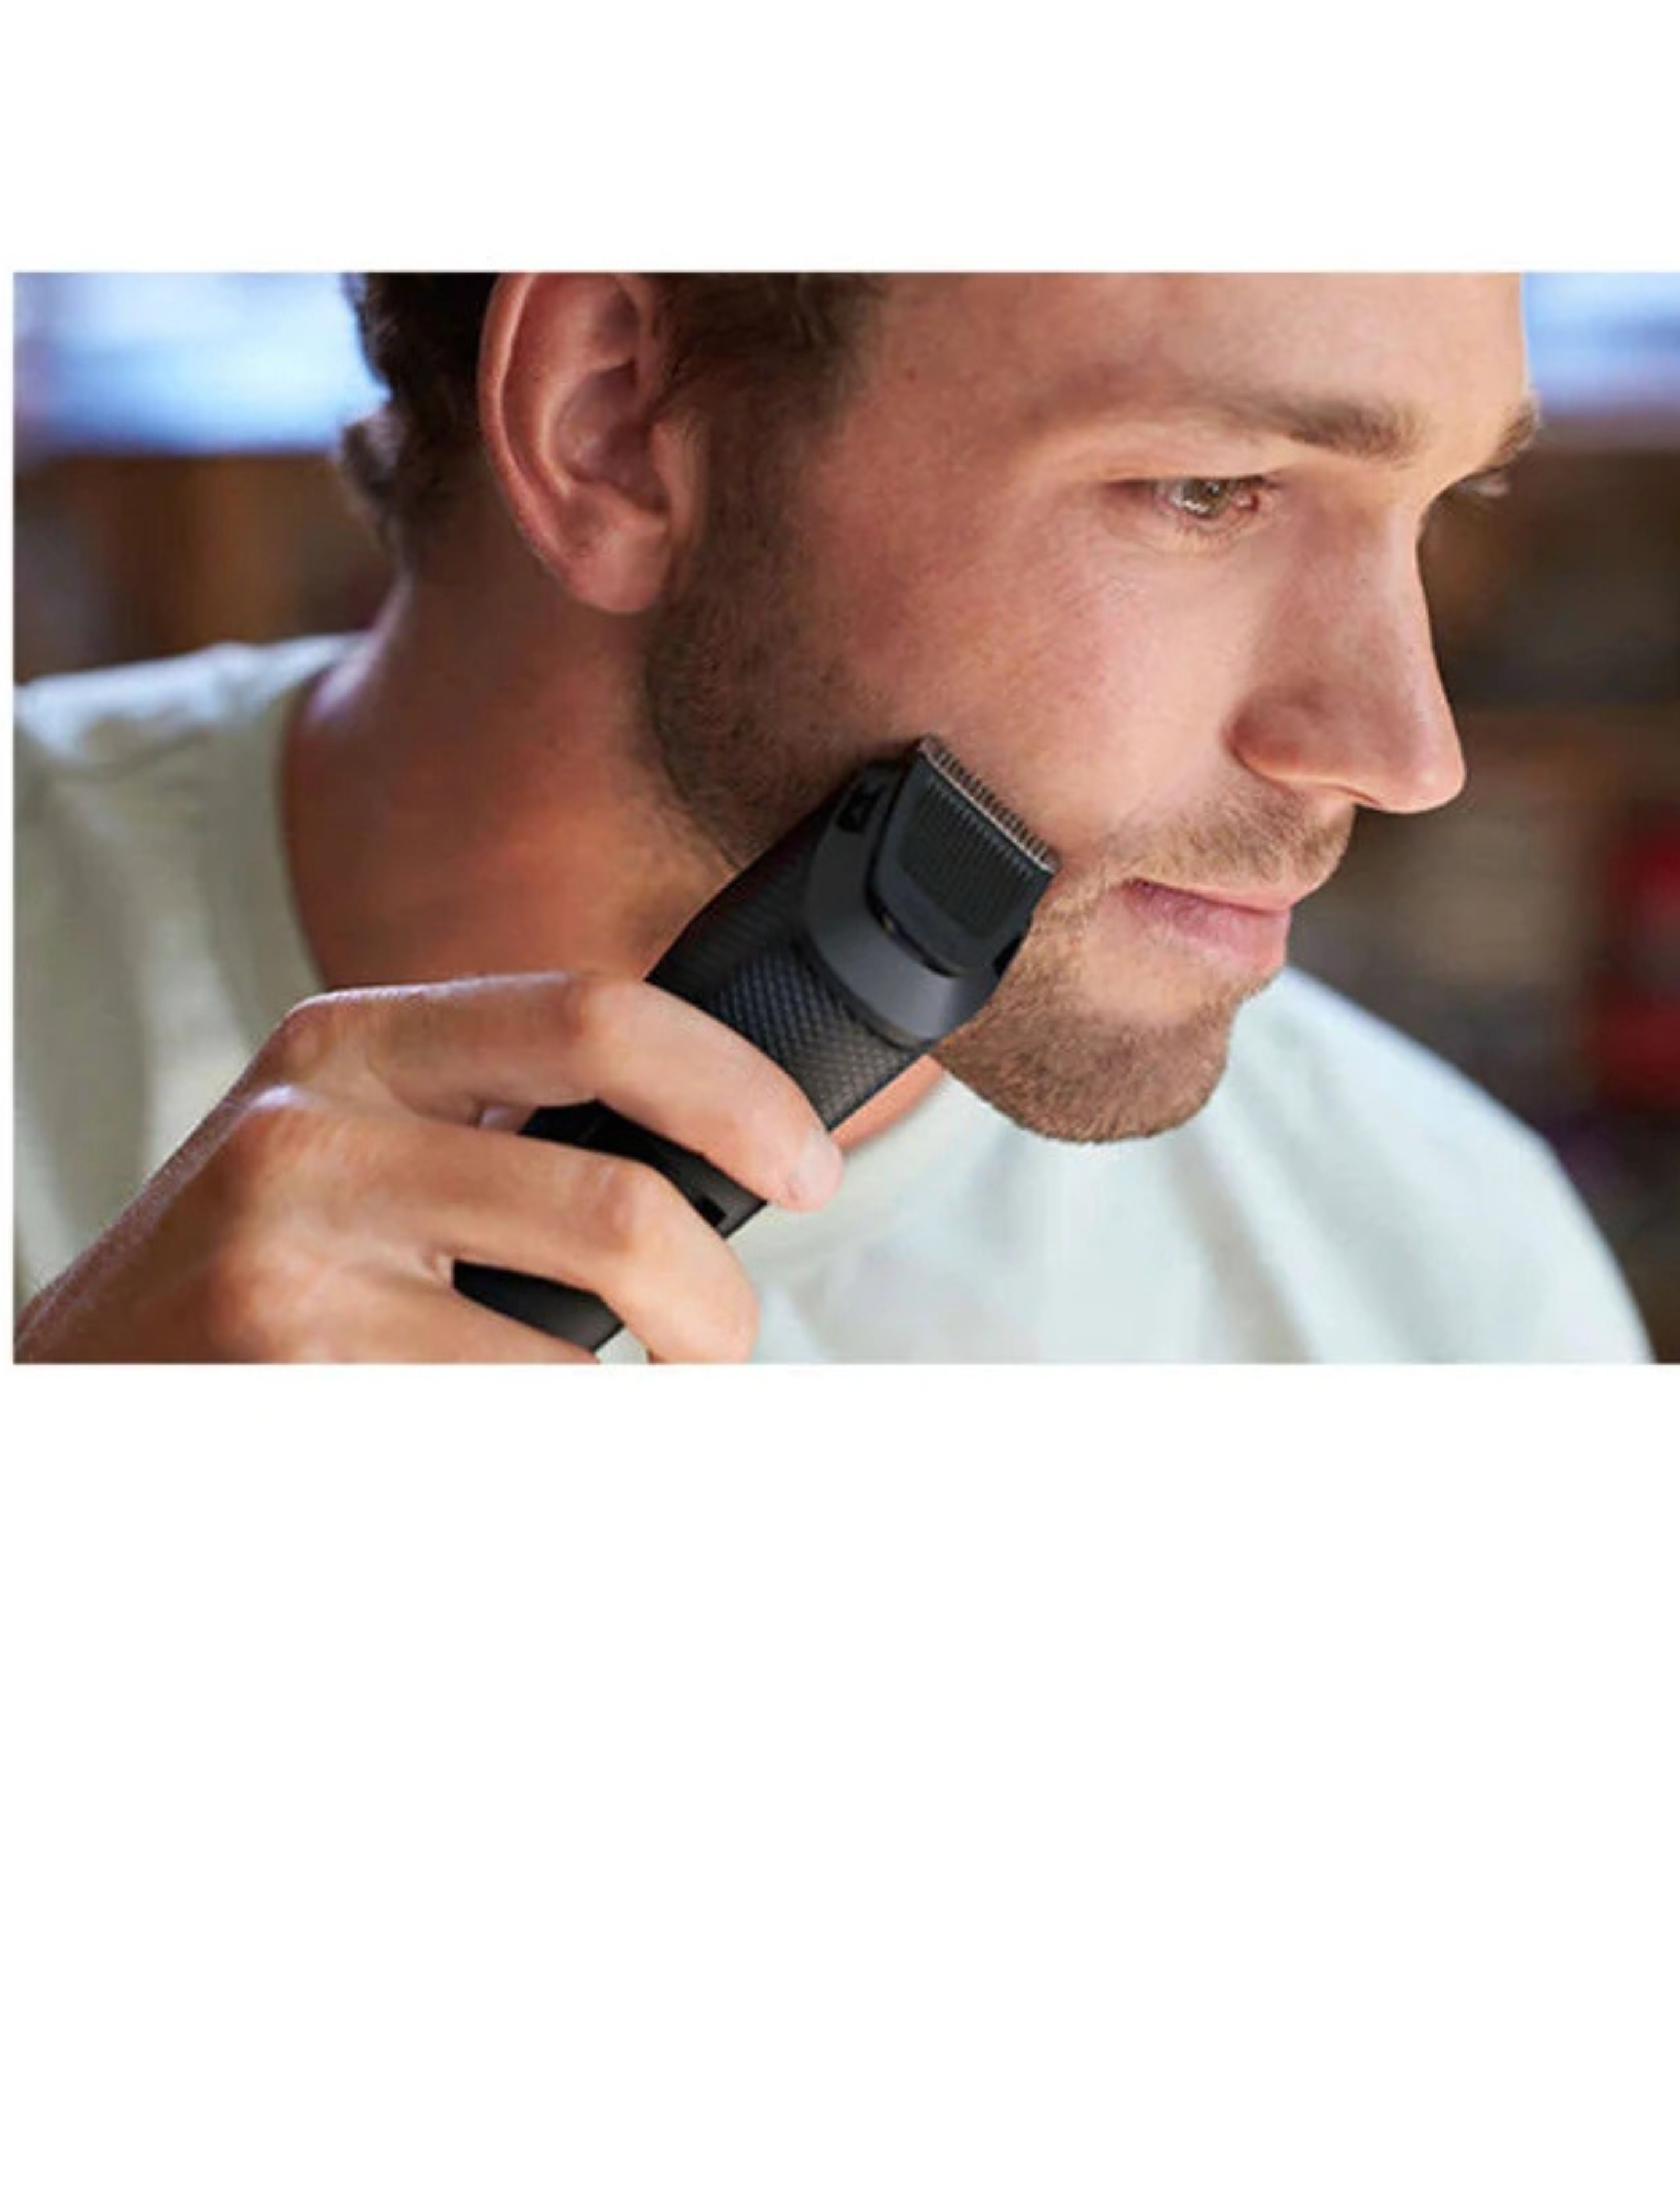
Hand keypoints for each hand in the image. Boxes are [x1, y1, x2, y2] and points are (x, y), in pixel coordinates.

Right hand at [14, 974, 843, 1362]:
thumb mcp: (357, 1135)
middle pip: (616, 1214)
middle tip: (722, 1346)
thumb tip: (724, 1148)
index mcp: (355, 1043)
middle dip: (717, 1309)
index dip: (736, 1092)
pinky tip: (503, 1433)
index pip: (598, 1016)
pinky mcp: (285, 1393)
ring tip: (602, 1405)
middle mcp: (312, 1138)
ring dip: (631, 1410)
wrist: (79, 1374)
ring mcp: (287, 1277)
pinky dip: (543, 1453)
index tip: (809, 1167)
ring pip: (567, 1369)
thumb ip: (502, 1115)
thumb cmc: (258, 1257)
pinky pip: (494, 1442)